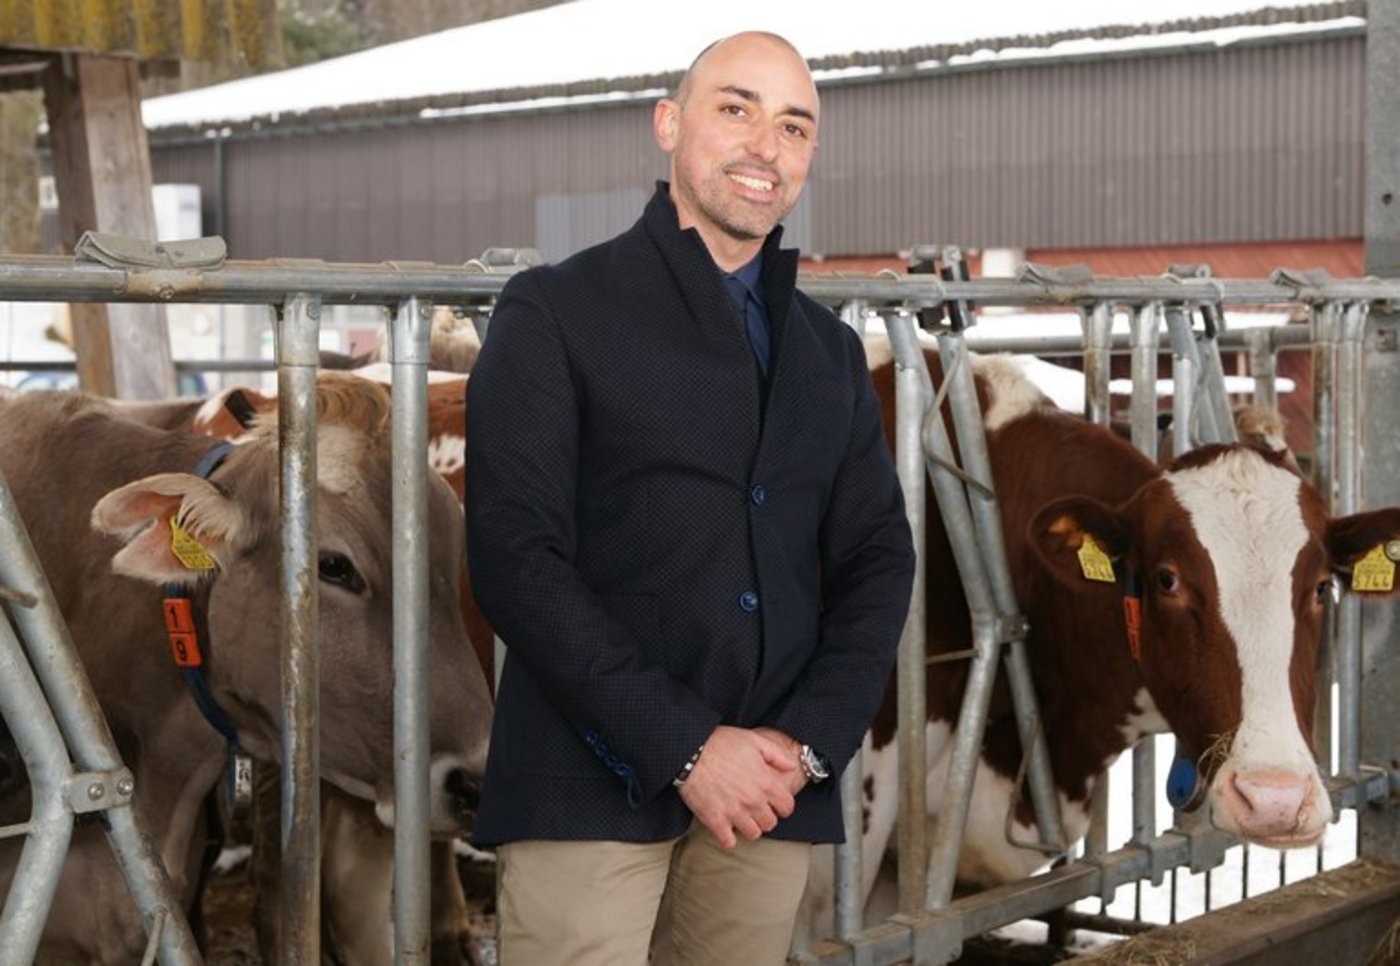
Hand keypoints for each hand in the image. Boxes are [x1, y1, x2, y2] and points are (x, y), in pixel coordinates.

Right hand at [677, 725, 799, 847]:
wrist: (689, 751)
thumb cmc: (720, 742)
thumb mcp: (753, 740)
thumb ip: (777, 755)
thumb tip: (792, 767)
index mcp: (765, 782)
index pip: (787, 807)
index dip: (783, 806)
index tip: (776, 804)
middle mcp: (753, 800)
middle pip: (770, 823)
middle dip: (766, 817)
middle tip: (756, 810)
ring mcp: (734, 812)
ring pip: (753, 834)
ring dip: (749, 827)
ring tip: (742, 818)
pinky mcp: (715, 820)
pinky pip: (729, 841)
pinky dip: (729, 837)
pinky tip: (726, 826)